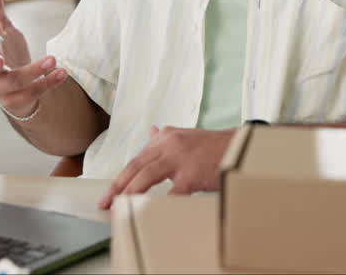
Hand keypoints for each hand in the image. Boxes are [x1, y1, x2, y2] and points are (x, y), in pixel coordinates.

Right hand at [0, 0, 67, 117]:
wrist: (16, 85)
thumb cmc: (5, 51)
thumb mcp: (2, 27)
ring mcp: (2, 89)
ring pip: (15, 83)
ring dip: (34, 72)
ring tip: (53, 60)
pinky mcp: (18, 100)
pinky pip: (32, 94)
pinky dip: (48, 84)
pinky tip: (62, 72)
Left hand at [97, 126, 234, 208]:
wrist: (240, 147)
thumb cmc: (213, 147)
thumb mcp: (185, 137)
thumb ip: (166, 138)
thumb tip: (151, 132)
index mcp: (166, 138)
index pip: (137, 159)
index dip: (121, 177)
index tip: (108, 193)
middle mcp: (169, 144)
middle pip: (136, 166)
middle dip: (118, 185)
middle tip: (105, 202)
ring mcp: (180, 158)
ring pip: (146, 175)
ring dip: (131, 192)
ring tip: (120, 207)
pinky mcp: (191, 173)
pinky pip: (172, 193)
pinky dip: (161, 204)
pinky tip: (152, 213)